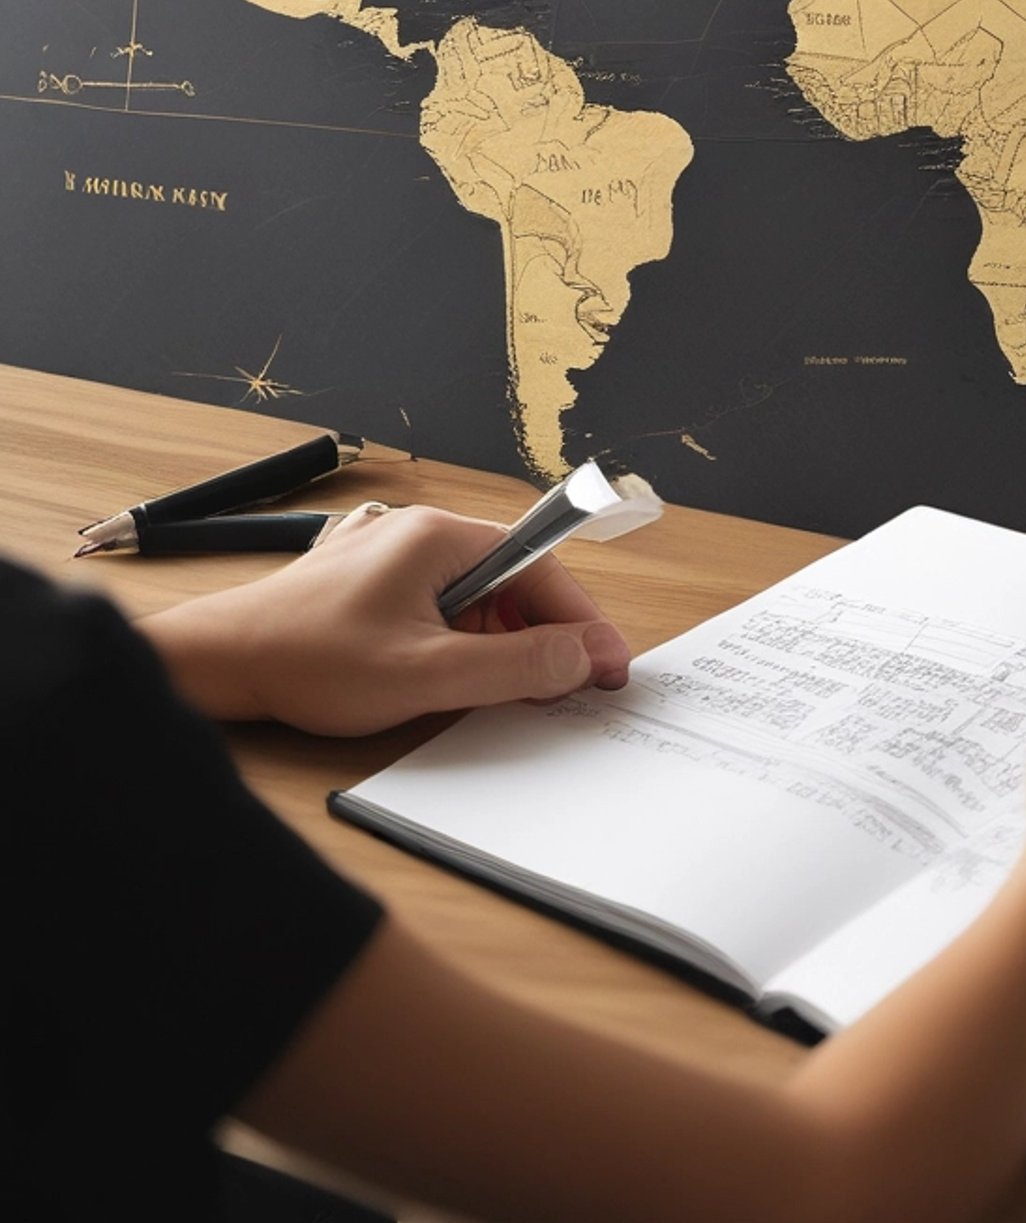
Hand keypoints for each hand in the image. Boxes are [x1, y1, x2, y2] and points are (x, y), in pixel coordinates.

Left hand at [140, 502, 632, 735]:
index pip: (542, 569)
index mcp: (441, 537)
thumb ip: (516, 666)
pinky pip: (443, 604)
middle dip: (543, 636)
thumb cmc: (309, 661)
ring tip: (498, 691)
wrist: (219, 663)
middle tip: (563, 689)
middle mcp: (422, 532)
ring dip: (499, 642)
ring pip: (479, 597)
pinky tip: (451, 677)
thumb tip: (584, 657)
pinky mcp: (374, 580)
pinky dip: (462, 640)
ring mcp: (394, 553)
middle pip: (514, 581)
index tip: (609, 666)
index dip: (583, 622)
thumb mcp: (428, 675)